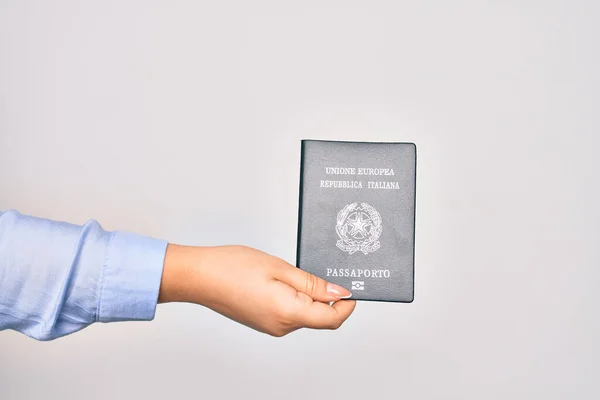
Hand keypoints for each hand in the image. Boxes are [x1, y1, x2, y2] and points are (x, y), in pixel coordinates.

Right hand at [158, 244, 355, 336]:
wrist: (199, 277)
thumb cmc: (233, 268)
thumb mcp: (280, 268)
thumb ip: (312, 284)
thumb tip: (339, 293)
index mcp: (289, 314)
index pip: (332, 319)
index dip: (347, 305)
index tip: (352, 288)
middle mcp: (281, 327)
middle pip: (319, 317)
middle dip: (328, 297)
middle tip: (326, 270)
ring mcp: (271, 326)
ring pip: (304, 314)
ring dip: (310, 296)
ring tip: (298, 271)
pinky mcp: (263, 322)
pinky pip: (290, 313)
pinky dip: (296, 299)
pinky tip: (285, 280)